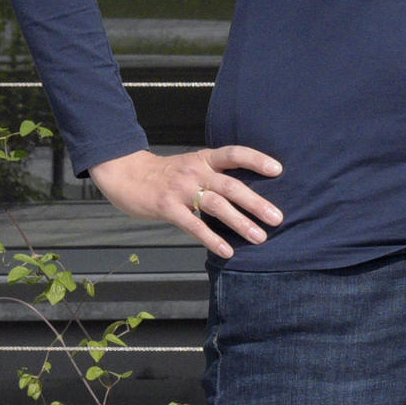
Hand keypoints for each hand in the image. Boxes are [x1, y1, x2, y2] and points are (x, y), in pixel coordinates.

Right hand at [87, 146, 282, 259]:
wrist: (127, 174)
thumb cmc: (167, 173)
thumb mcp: (192, 165)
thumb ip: (215, 174)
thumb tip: (248, 193)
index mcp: (204, 158)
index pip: (234, 153)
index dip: (256, 159)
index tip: (278, 170)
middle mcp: (196, 171)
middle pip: (231, 185)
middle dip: (256, 203)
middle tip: (277, 218)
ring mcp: (181, 189)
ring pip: (216, 206)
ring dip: (240, 222)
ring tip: (259, 237)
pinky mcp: (167, 207)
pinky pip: (193, 225)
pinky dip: (211, 239)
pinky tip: (226, 251)